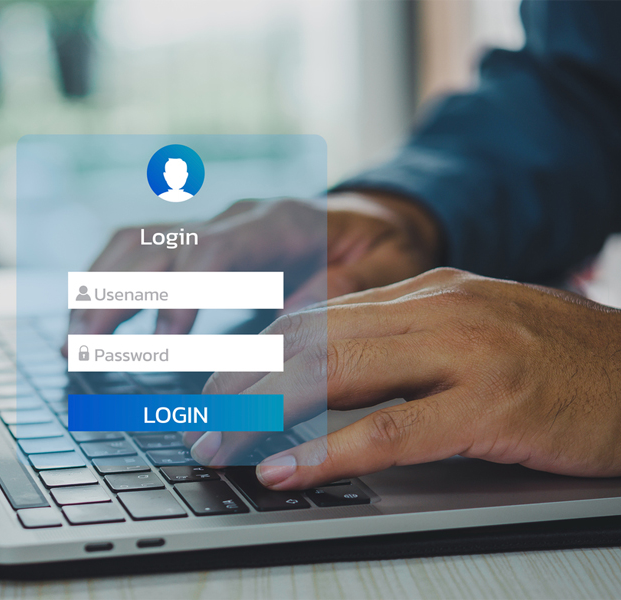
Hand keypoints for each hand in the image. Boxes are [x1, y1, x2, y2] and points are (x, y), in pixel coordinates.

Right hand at [63, 191, 441, 352]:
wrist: (371, 219)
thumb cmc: (377, 249)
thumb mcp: (379, 271)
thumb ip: (339, 295)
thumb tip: (289, 332)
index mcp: (278, 222)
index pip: (213, 250)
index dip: (180, 293)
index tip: (162, 344)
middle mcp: (234, 217)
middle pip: (157, 244)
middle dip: (115, 296)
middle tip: (82, 348)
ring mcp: (213, 225)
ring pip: (137, 243)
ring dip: (98, 290)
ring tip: (72, 341)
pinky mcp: (200, 242)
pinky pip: (140, 252)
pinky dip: (108, 283)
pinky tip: (89, 320)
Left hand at [188, 268, 620, 488]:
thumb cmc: (560, 361)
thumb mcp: (471, 334)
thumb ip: (402, 344)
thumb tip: (329, 375)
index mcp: (425, 291)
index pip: (315, 316)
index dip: (256, 352)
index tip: (217, 383)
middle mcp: (435, 308)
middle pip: (310, 340)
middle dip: (242, 381)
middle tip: (199, 418)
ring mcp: (464, 352)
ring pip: (335, 374)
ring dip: (264, 413)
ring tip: (219, 443)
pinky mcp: (492, 404)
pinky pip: (390, 430)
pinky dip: (327, 451)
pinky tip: (286, 470)